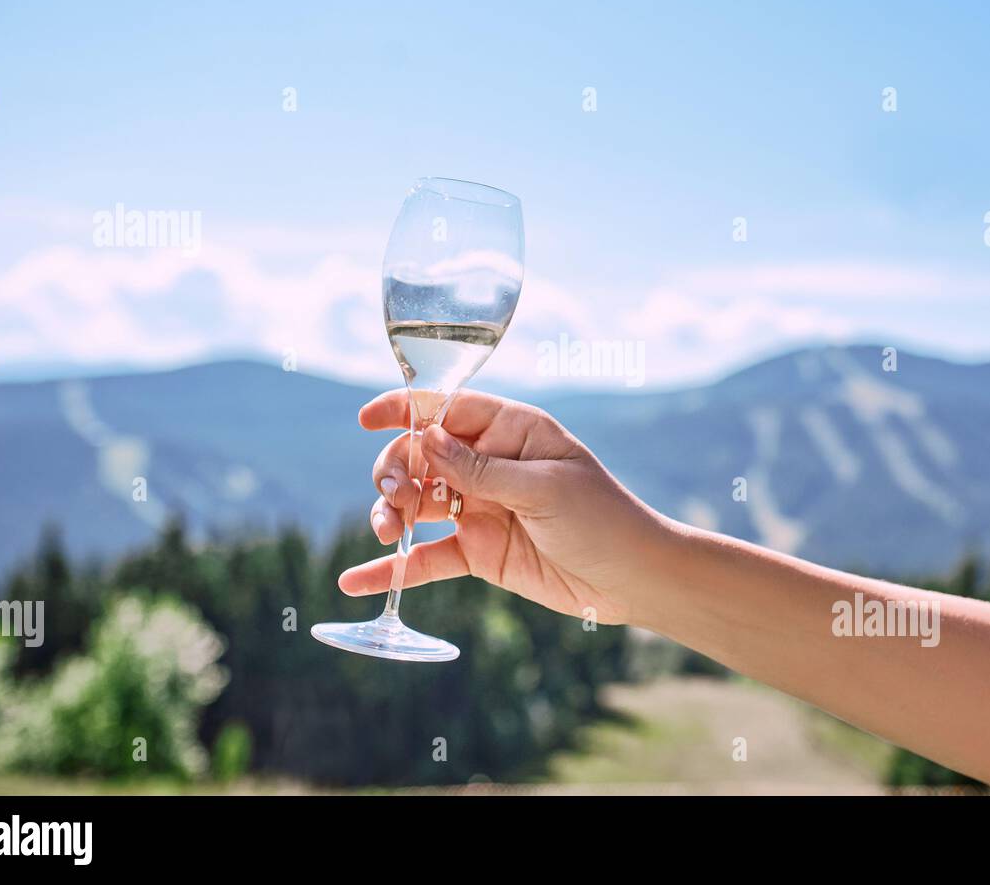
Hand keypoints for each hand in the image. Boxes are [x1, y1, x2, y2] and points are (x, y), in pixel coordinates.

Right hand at [339, 389, 666, 624]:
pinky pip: (426, 557)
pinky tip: (357, 581)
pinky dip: (393, 568)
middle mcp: (489, 464)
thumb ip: (482, 470)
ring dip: (390, 513)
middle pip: (420, 456)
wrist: (632, 578)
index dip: (405, 409)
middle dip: (396, 470)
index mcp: (511, 430)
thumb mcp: (544, 488)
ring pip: (416, 503)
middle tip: (396, 496)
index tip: (367, 418)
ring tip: (386, 531)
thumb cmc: (603, 518)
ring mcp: (479, 508)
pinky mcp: (477, 552)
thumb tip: (425, 439)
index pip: (448, 408)